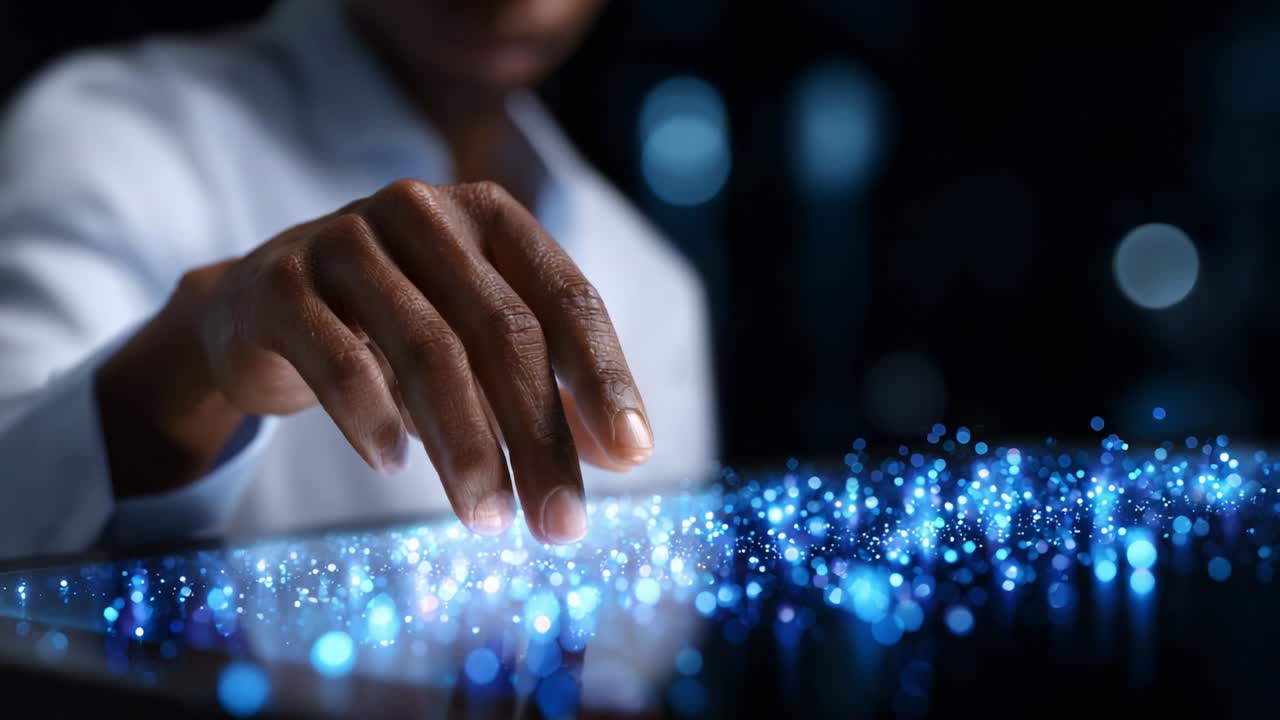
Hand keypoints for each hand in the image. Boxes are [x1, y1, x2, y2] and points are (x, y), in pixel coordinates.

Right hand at [98, 180, 652, 542]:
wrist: (257, 308)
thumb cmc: (391, 328)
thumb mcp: (474, 345)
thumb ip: (547, 388)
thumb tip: (622, 453)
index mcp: (488, 217)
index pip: (568, 298)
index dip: (605, 377)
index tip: (632, 455)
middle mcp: (423, 211)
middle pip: (505, 332)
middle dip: (541, 438)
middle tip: (562, 523)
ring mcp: (344, 239)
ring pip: (428, 350)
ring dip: (467, 448)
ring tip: (488, 518)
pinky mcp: (278, 284)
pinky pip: (339, 360)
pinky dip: (374, 421)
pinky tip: (394, 467)